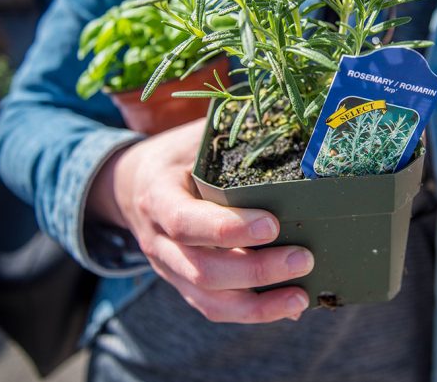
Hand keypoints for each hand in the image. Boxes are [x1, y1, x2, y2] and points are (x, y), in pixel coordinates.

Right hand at [86, 119, 313, 323]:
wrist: (132, 184)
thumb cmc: (175, 155)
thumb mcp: (193, 137)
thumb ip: (231, 136)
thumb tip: (289, 122)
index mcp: (156, 196)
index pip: (185, 221)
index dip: (227, 229)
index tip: (273, 223)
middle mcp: (157, 240)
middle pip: (201, 269)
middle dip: (256, 270)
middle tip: (303, 258)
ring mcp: (168, 268)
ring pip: (208, 300)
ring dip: (258, 305)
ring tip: (302, 296)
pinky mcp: (182, 284)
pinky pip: (213, 309)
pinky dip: (252, 313)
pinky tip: (288, 307)